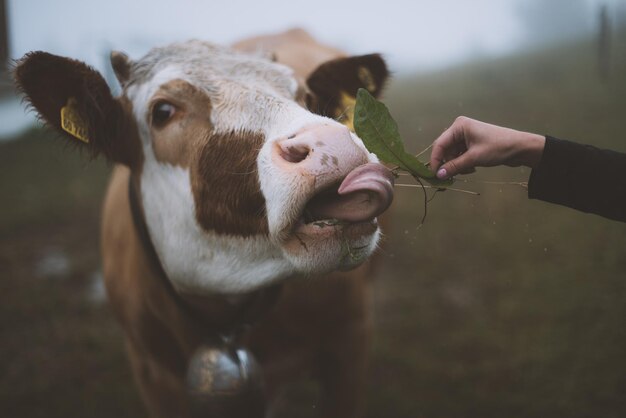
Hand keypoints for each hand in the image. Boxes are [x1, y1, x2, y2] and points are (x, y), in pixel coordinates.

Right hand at [429, 117, 545, 179]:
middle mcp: (460, 129)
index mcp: (459, 126)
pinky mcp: (471, 143)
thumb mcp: (474, 158)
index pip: (439, 144)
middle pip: (445, 150)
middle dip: (448, 164)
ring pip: (452, 154)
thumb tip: (438, 175)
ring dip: (457, 165)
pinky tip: (472, 168)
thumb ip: (455, 166)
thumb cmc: (498, 148)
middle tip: (451, 177)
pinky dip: (463, 163)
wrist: (520, 148)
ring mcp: (465, 136)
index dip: (436, 160)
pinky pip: (460, 155)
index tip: (434, 175)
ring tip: (469, 170)